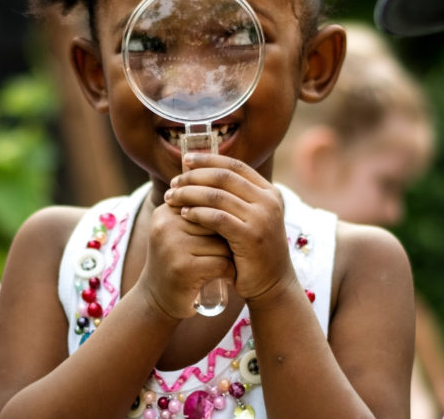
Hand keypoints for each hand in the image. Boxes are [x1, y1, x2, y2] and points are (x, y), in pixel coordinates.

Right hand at [136, 199, 235, 320]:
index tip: (221, 237)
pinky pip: (222, 263)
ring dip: (231, 256)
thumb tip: (224, 179)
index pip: (209, 203)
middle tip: (226, 252)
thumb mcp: (179, 230)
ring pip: (223, 243)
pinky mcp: (183, 269)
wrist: (157, 299)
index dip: (222, 222)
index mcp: (166, 210)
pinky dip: (229, 272)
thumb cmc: (178, 261)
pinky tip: (225, 277)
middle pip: (218, 221)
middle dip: (227, 238)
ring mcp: (172, 246)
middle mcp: (166, 225)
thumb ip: (195, 207)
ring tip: (222, 265)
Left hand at [165, 153, 295, 305]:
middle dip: (194, 177)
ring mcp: (261, 218)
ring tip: (172, 198)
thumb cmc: (252, 250)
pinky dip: (197, 213)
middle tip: (174, 183)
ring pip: (217, 196)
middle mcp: (268, 201)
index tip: (185, 160)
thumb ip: (233, 197)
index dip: (208, 160)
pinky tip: (183, 214)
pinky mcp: (251, 237)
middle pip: (223, 177)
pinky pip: (217, 218)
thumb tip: (198, 173)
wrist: (271, 284)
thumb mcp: (249, 217)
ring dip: (190, 194)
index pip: (235, 165)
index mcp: (269, 191)